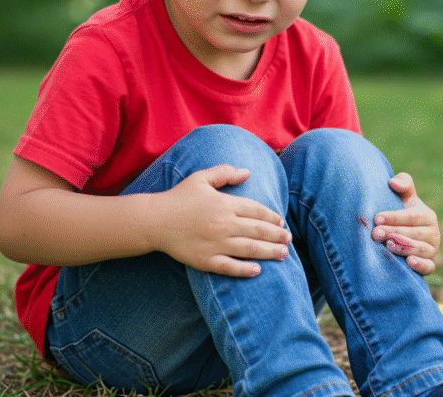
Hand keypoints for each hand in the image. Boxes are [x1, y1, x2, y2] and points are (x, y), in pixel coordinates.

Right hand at [158, 164, 291, 277]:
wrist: (154, 220)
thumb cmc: (178, 197)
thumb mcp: (201, 178)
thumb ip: (225, 172)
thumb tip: (247, 172)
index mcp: (225, 204)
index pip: (257, 211)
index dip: (272, 217)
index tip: (282, 222)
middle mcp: (224, 224)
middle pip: (259, 230)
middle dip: (277, 236)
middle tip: (289, 239)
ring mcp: (216, 243)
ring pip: (250, 249)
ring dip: (270, 252)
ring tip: (283, 254)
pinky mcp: (206, 259)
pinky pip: (230, 266)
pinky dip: (245, 270)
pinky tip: (257, 270)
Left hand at [372, 172, 440, 275]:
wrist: (404, 239)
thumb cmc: (401, 214)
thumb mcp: (404, 199)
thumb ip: (403, 185)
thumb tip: (393, 183)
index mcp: (427, 215)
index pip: (411, 216)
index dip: (394, 217)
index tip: (377, 218)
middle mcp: (433, 233)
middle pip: (413, 233)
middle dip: (393, 232)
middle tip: (375, 233)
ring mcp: (433, 250)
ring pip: (419, 249)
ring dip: (403, 248)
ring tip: (387, 245)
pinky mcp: (430, 265)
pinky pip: (428, 266)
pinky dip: (420, 265)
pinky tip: (409, 262)